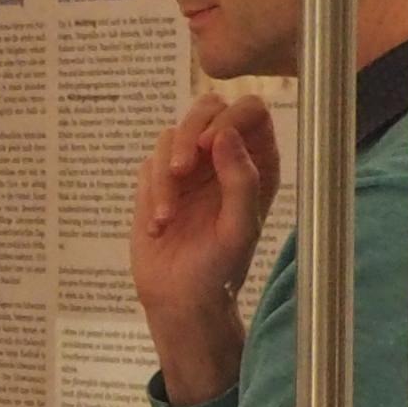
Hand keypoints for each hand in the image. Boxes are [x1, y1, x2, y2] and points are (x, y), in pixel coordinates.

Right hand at [129, 91, 279, 405]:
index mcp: (258, 164)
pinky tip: (159, 225)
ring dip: (164, 175)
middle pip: (208, 106)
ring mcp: (191, 167)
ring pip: (172, 134)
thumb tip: (224, 134)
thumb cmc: (219, 270)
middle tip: (180, 169)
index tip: (207, 147)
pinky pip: (149, 163)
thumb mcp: (239, 228)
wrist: (180, 299)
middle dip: (188, 132)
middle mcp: (226, 158)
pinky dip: (150, 191)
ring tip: (166, 217)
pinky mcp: (159, 180)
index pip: (251, 111)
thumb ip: (241, 180)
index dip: (228, 118)